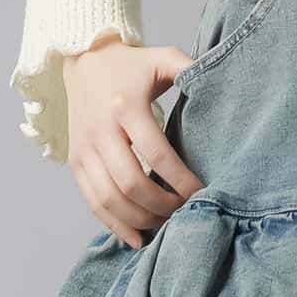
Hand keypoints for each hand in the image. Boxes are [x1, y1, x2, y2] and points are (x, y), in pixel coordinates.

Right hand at [62, 38, 204, 247]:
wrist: (83, 60)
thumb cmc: (131, 65)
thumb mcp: (162, 58)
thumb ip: (190, 69)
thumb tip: (221, 85)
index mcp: (125, 106)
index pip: (156, 154)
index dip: (181, 181)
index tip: (201, 193)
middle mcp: (100, 130)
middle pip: (132, 184)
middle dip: (162, 206)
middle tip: (184, 212)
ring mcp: (84, 149)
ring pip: (111, 199)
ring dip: (141, 219)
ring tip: (165, 225)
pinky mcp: (75, 163)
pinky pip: (93, 203)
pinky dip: (115, 225)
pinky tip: (138, 238)